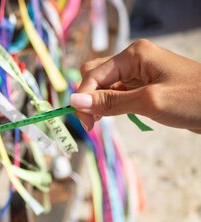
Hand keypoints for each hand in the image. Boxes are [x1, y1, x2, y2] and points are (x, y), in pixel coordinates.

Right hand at [70, 39, 200, 132]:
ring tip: (102, 121)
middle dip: (89, 97)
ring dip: (99, 102)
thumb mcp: (148, 102)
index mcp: (134, 55)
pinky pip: (117, 92)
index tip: (86, 124)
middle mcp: (134, 59)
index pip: (93, 74)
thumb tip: (75, 101)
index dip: (84, 98)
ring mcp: (139, 72)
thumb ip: (110, 102)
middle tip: (93, 122)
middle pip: (95, 75)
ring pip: (104, 85)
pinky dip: (111, 105)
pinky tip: (114, 116)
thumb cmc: (193, 100)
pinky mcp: (144, 86)